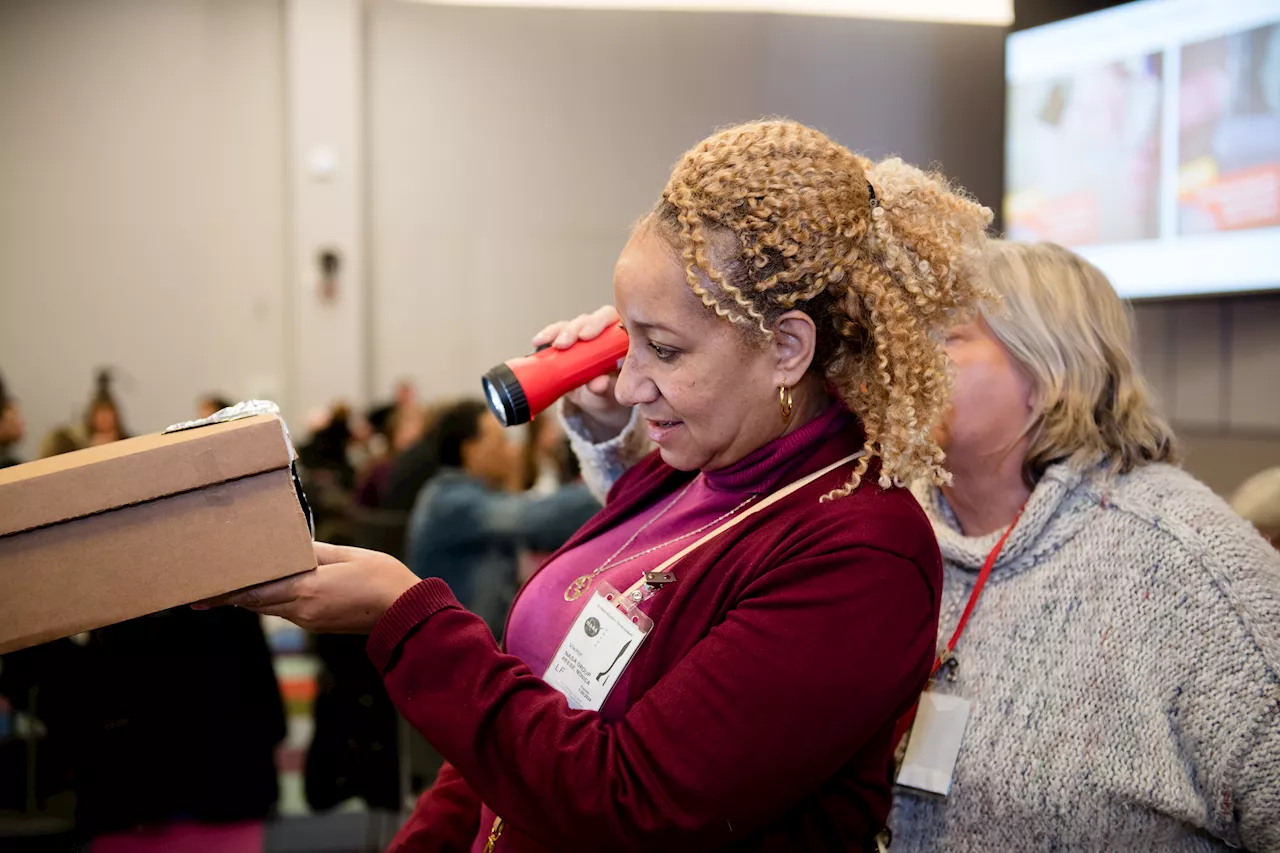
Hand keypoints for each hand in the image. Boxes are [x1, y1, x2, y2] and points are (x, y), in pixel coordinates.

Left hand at [194, 542, 419, 633]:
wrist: (405, 613)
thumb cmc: (382, 578)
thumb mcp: (348, 555)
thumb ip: (315, 552)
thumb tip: (291, 547)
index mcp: (307, 590)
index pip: (255, 593)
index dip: (226, 593)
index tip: (202, 594)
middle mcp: (302, 610)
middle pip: (257, 603)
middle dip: (232, 596)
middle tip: (203, 591)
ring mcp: (310, 621)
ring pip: (270, 608)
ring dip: (251, 599)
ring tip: (228, 589)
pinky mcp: (318, 625)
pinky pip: (287, 611)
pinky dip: (272, 601)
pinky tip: (268, 590)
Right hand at [532, 305, 632, 440]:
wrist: (599, 401)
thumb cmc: (610, 392)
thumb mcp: (609, 393)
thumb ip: (607, 387)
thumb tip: (599, 383)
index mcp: (619, 338)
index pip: (611, 319)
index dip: (598, 322)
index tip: (587, 336)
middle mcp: (601, 332)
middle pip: (588, 319)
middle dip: (574, 329)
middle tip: (564, 343)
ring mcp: (581, 336)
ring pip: (570, 326)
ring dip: (559, 332)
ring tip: (550, 343)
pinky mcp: (564, 342)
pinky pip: (555, 335)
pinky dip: (546, 337)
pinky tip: (537, 342)